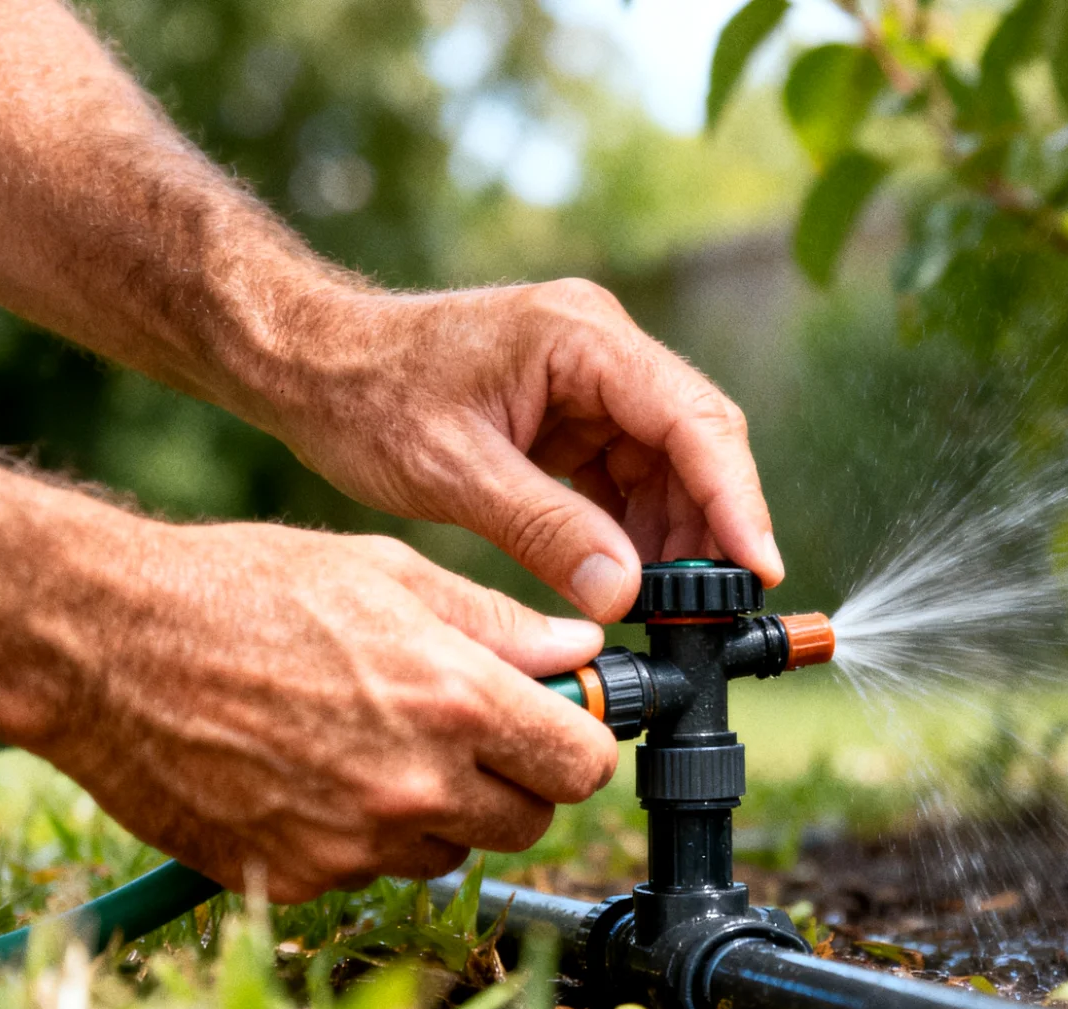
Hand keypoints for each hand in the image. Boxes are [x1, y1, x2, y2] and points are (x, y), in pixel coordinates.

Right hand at [45, 522, 617, 901]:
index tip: (556, 721)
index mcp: (453, 699)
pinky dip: (363, 832)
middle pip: (528, 820)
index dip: (577, 740)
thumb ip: (497, 622)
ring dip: (438, 808)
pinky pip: (372, 868)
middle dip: (513, 776)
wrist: (105, 647)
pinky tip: (316, 768)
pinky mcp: (299, 875)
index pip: (581, 764)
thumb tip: (579, 649)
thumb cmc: (241, 589)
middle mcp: (415, 786)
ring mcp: (355, 842)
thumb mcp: (387, 572)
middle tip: (466, 726)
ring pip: (450, 850)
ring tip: (372, 737)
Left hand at [250, 279, 784, 621]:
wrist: (311, 364)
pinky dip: (634, 528)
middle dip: (710, 526)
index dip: (734, 498)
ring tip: (667, 608)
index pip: (692, 419)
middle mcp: (600, 347)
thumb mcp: (453, 470)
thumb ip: (544, 529)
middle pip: (695, 441)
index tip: (756, 567)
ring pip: (668, 463)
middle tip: (711, 611)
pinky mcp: (571, 410)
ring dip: (673, 534)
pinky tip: (627, 580)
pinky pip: (628, 471)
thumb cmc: (367, 396)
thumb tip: (625, 593)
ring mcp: (589, 378)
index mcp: (582, 337)